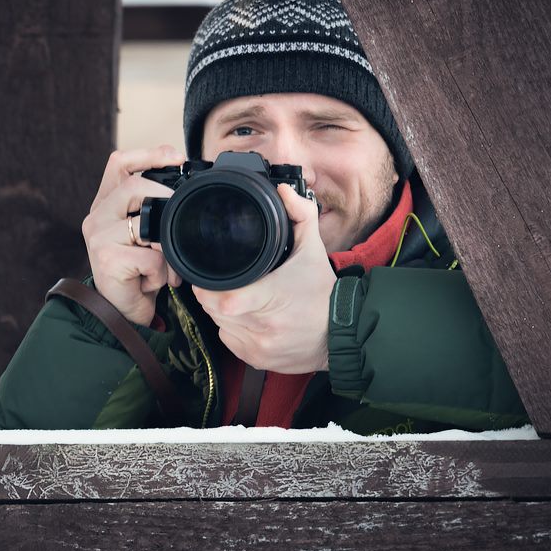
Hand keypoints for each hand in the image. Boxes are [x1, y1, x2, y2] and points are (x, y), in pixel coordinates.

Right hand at [83, 146, 186, 325]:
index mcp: (106, 203)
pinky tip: (151, 282)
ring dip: (166, 245)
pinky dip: (161, 272)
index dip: (148, 153)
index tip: (176, 156)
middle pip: (134, 185)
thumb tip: (185, 186)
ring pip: (145, 221)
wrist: (121, 311)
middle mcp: (97, 215)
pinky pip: (150, 257)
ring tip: (166, 265)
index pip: (119, 163)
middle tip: (180, 219)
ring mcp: (98, 236)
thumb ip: (153, 209)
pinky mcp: (107, 259)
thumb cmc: (137, 271)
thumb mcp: (145, 234)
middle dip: (165, 198)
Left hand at [192, 183, 333, 373]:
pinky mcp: (257, 360)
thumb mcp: (313, 248)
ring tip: (239, 297)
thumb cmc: (323, 291)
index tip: (207, 277)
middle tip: (223, 282)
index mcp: (272, 297)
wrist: (343, 333)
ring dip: (221, 312)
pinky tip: (247, 317)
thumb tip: (283, 190)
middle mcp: (264, 327)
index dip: (208, 288)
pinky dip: (231, 329)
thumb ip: (299, 214)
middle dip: (213, 294)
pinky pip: (229, 341)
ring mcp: (259, 347)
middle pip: (215, 310)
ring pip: (219, 325)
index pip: (223, 300)